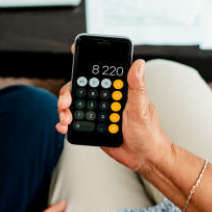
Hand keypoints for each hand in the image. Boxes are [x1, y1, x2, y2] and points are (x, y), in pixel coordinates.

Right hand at [56, 55, 171, 173]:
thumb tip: (138, 64)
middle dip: (67, 94)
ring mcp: (96, 113)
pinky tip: (63, 126)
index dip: (85, 63)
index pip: (97, 73)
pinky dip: (64, 123)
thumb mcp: (141, 108)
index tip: (75, 53)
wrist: (144, 157)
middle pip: (78, 89)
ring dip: (64, 110)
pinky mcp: (91, 127)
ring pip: (73, 106)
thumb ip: (136, 86)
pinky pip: (74, 122)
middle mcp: (104, 99)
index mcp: (116, 91)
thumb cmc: (148, 132)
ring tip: (65, 119)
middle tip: (66, 103)